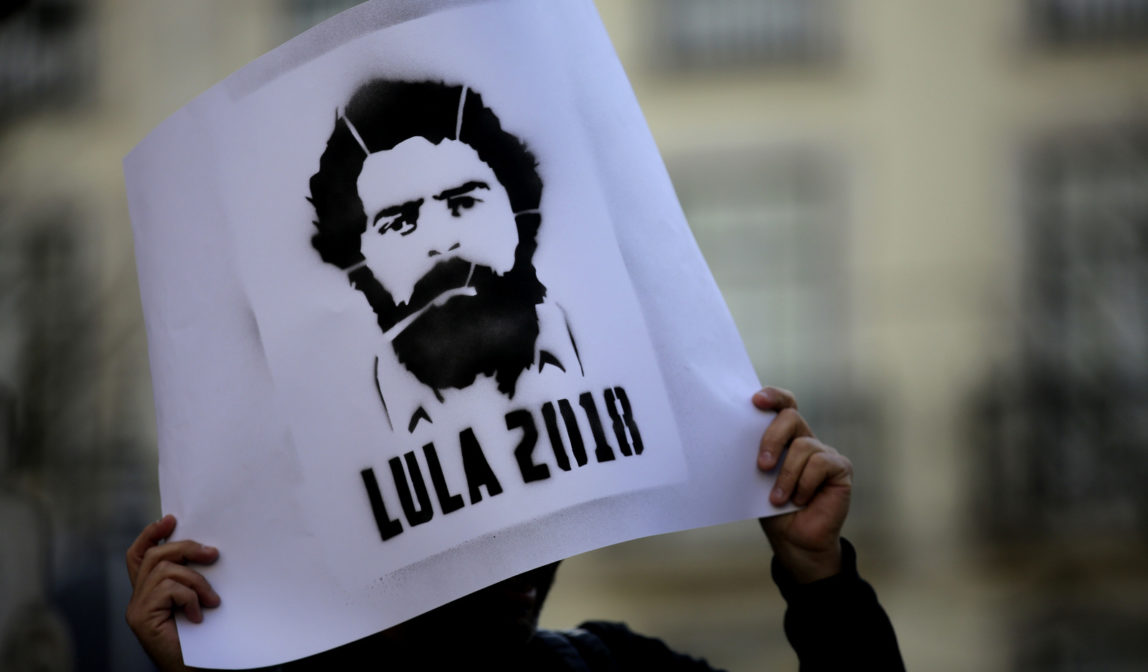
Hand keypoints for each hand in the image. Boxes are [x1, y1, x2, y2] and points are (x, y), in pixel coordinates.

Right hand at [125, 515, 220, 671]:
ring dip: (196, 581)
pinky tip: (199, 615)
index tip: (171, 520)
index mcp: (149, 592)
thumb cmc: (202, 639)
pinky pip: (168, 589)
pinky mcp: (141, 618)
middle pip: (155, 555)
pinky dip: (190, 597)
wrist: (196, 670)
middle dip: (187, 548)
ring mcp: (137, 609)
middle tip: (214, 554)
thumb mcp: (198, 599)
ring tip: (211, 600)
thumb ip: (192, 579)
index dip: (150, 534)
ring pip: (165, 570)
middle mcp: (137, 599)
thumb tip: (207, 552)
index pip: (139, 555)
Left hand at [753, 387, 852, 582]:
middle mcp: (806, 439)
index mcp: (784, 437)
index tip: (755, 400)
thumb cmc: (772, 509)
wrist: (793, 540)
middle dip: (771, 438)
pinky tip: (799, 500)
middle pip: (791, 417)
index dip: (772, 396)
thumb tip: (734, 436)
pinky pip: (820, 464)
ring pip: (802, 446)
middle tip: (761, 465)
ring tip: (777, 499)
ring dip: (786, 475)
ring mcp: (825, 452)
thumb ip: (754, 455)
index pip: (783, 405)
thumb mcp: (757, 479)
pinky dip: (804, 484)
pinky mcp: (841, 468)